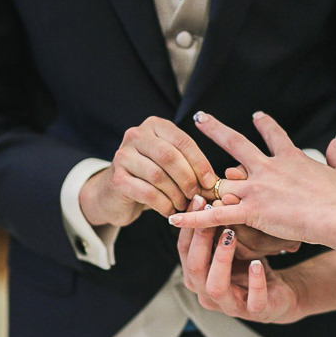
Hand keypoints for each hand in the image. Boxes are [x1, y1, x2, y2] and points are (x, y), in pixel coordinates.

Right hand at [80, 116, 218, 226]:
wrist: (117, 194)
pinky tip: (170, 211)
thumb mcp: (173, 165)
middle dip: (188, 179)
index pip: (183, 141)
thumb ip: (192, 167)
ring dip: (176, 194)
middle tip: (197, 196)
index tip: (211, 182)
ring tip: (184, 205)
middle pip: (170, 157)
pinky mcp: (116, 179)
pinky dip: (163, 205)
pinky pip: (147, 193)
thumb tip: (219, 182)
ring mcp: (122, 155)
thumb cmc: (153, 178)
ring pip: (158, 176)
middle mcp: (136, 135)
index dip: (200, 163)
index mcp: (155, 125)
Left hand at [169, 111, 335, 243]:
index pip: (274, 135)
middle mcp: (268, 168)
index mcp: (290, 158)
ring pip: (221, 182)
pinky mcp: (251, 211)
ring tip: (177, 178)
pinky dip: (194, 219)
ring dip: (199, 182)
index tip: (256, 115)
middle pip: (236, 143)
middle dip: (216, 129)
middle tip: (200, 117)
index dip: (264, 124)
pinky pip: (216, 216)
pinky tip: (174, 219)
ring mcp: (256, 189)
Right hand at [177, 195, 304, 322]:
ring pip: (215, 287)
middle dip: (201, 239)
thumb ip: (216, 228)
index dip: (189, 225)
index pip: (184, 250)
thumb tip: (207, 195)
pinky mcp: (256, 311)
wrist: (277, 292)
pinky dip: (255, 281)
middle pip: (194, 268)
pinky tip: (257, 263)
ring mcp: (231, 305)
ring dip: (221, 259)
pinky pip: (253, 300)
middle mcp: (208, 293)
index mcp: (197, 276)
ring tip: (231, 235)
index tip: (199, 199)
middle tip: (213, 212)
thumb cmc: (249, 265)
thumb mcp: (230, 245)